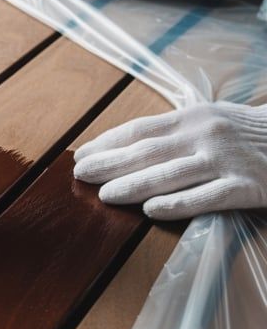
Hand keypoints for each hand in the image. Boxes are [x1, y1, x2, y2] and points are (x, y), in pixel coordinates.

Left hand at [74, 102, 266, 219]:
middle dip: (109, 164)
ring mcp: (225, 160)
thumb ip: (173, 129)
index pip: (139, 130)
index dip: (107, 143)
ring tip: (104, 195)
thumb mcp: (210, 119)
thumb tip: (128, 144)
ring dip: (133, 185)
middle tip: (79, 175)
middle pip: (147, 151)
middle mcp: (204, 135)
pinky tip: (151, 211)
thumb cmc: (247, 132)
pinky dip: (177, 204)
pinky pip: (205, 197)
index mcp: (192, 117)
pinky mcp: (246, 185)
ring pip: (169, 174)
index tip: (81, 155)